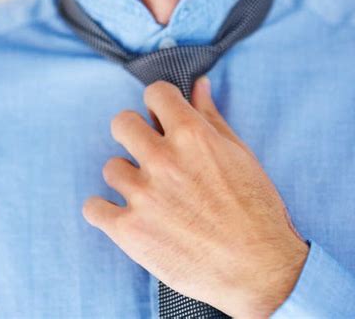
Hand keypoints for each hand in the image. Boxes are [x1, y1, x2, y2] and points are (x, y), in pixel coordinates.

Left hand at [82, 76, 309, 318]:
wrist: (261, 271)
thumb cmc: (256, 209)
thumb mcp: (239, 154)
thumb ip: (211, 116)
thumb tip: (198, 84)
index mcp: (192, 135)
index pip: (155, 93)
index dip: (158, 102)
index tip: (161, 116)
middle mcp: (163, 160)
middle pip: (121, 123)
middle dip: (134, 133)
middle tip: (148, 152)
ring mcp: (144, 195)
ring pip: (111, 167)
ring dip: (127, 178)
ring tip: (148, 194)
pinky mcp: (130, 231)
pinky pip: (94, 208)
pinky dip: (104, 211)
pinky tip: (121, 214)